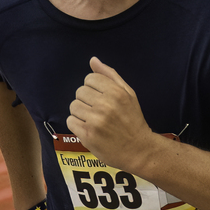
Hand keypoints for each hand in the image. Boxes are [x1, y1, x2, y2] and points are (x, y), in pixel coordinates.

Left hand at [67, 57, 158, 172]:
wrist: (138, 149)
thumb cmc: (133, 120)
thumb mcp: (128, 94)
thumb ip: (110, 75)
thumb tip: (93, 60)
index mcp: (116, 92)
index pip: (89, 78)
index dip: (93, 88)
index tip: (101, 99)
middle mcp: (105, 105)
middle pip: (79, 92)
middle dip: (86, 100)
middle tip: (98, 111)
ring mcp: (95, 121)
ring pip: (73, 106)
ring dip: (80, 113)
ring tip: (93, 120)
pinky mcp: (87, 135)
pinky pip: (70, 121)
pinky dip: (77, 125)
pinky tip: (89, 129)